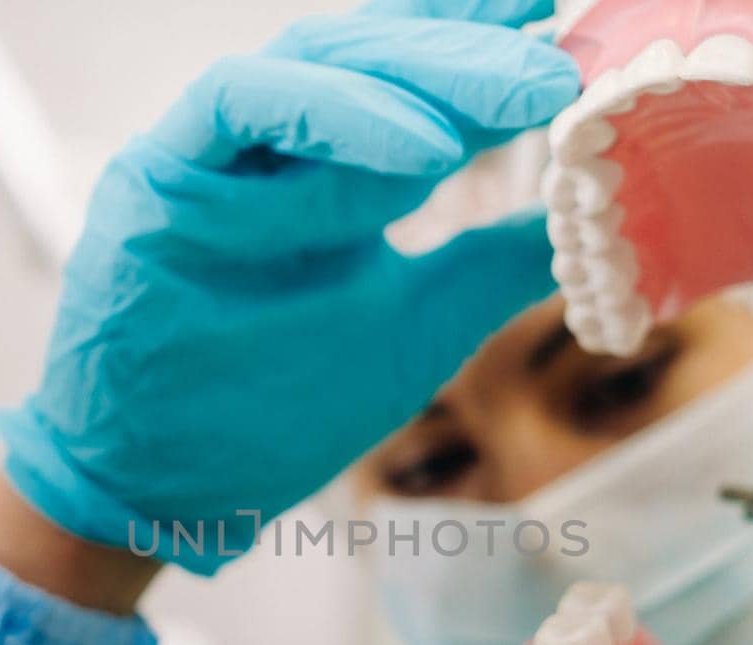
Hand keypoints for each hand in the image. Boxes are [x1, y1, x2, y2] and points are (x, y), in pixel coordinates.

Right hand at [0, 0, 578, 574]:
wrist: (172, 489)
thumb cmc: (284, 408)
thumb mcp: (421, 324)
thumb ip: (496, 263)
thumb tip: (597, 219)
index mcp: (321, 169)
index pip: (402, 74)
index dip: (475, 38)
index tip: (556, 24)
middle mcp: (262, 147)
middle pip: (360, 54)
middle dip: (464, 53)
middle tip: (554, 62)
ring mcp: (205, 155)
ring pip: (305, 64)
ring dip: (416, 76)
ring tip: (513, 97)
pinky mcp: (154, 179)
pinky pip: (239, 107)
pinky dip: (334, 114)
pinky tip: (422, 148)